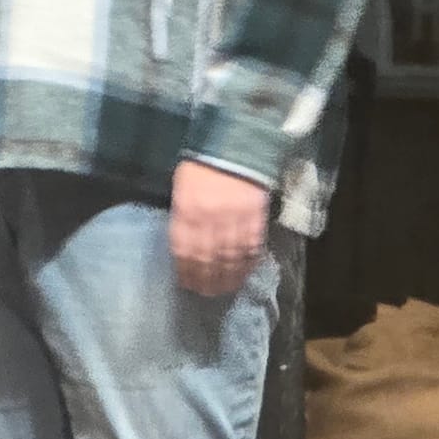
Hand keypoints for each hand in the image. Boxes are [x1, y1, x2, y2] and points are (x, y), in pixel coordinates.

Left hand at [168, 161, 269, 297]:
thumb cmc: (202, 164)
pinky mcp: (256, 219)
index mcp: (187, 209)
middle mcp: (209, 219)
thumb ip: (183, 216)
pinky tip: (243, 274)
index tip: (187, 283)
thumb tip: (185, 245)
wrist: (235, 145)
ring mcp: (234, 220)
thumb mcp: (182, 186)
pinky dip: (247, 265)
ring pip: (229, 259)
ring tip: (224, 290)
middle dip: (206, 280)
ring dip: (227, 278)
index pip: (184, 250)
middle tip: (206, 293)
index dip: (186, 271)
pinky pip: (251, 249)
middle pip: (207, 259)